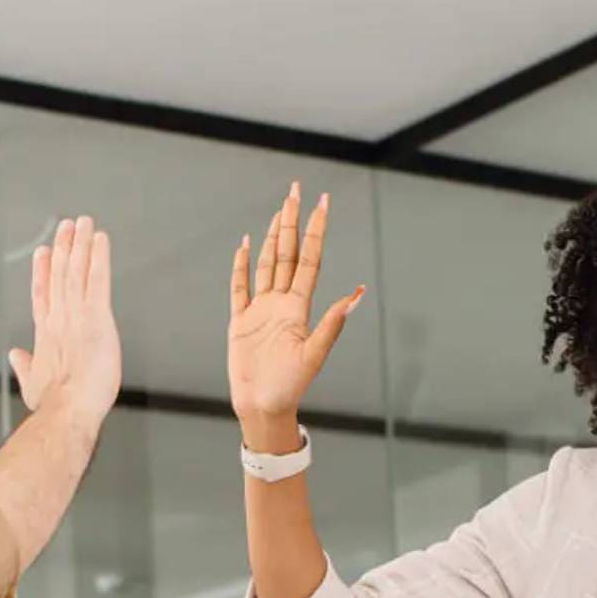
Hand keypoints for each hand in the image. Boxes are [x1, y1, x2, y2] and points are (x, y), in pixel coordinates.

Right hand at [7, 215, 120, 423]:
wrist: (67, 410)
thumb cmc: (52, 405)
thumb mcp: (32, 384)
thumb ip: (25, 365)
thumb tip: (15, 355)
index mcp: (46, 334)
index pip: (43, 295)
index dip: (43, 272)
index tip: (44, 253)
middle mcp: (59, 319)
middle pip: (60, 275)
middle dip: (64, 248)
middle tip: (67, 226)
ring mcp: (76, 316)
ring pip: (77, 272)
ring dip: (79, 244)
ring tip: (82, 223)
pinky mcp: (97, 318)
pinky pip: (98, 280)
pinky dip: (99, 257)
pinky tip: (100, 239)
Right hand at [227, 183, 362, 444]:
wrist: (264, 407)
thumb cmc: (291, 386)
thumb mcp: (314, 354)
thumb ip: (332, 324)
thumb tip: (357, 294)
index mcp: (299, 307)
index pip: (309, 259)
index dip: (315, 230)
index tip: (322, 202)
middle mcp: (282, 303)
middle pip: (287, 252)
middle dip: (292, 221)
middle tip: (296, 190)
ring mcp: (260, 310)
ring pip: (267, 264)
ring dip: (272, 236)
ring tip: (279, 211)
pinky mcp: (241, 321)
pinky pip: (240, 287)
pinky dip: (242, 265)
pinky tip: (246, 245)